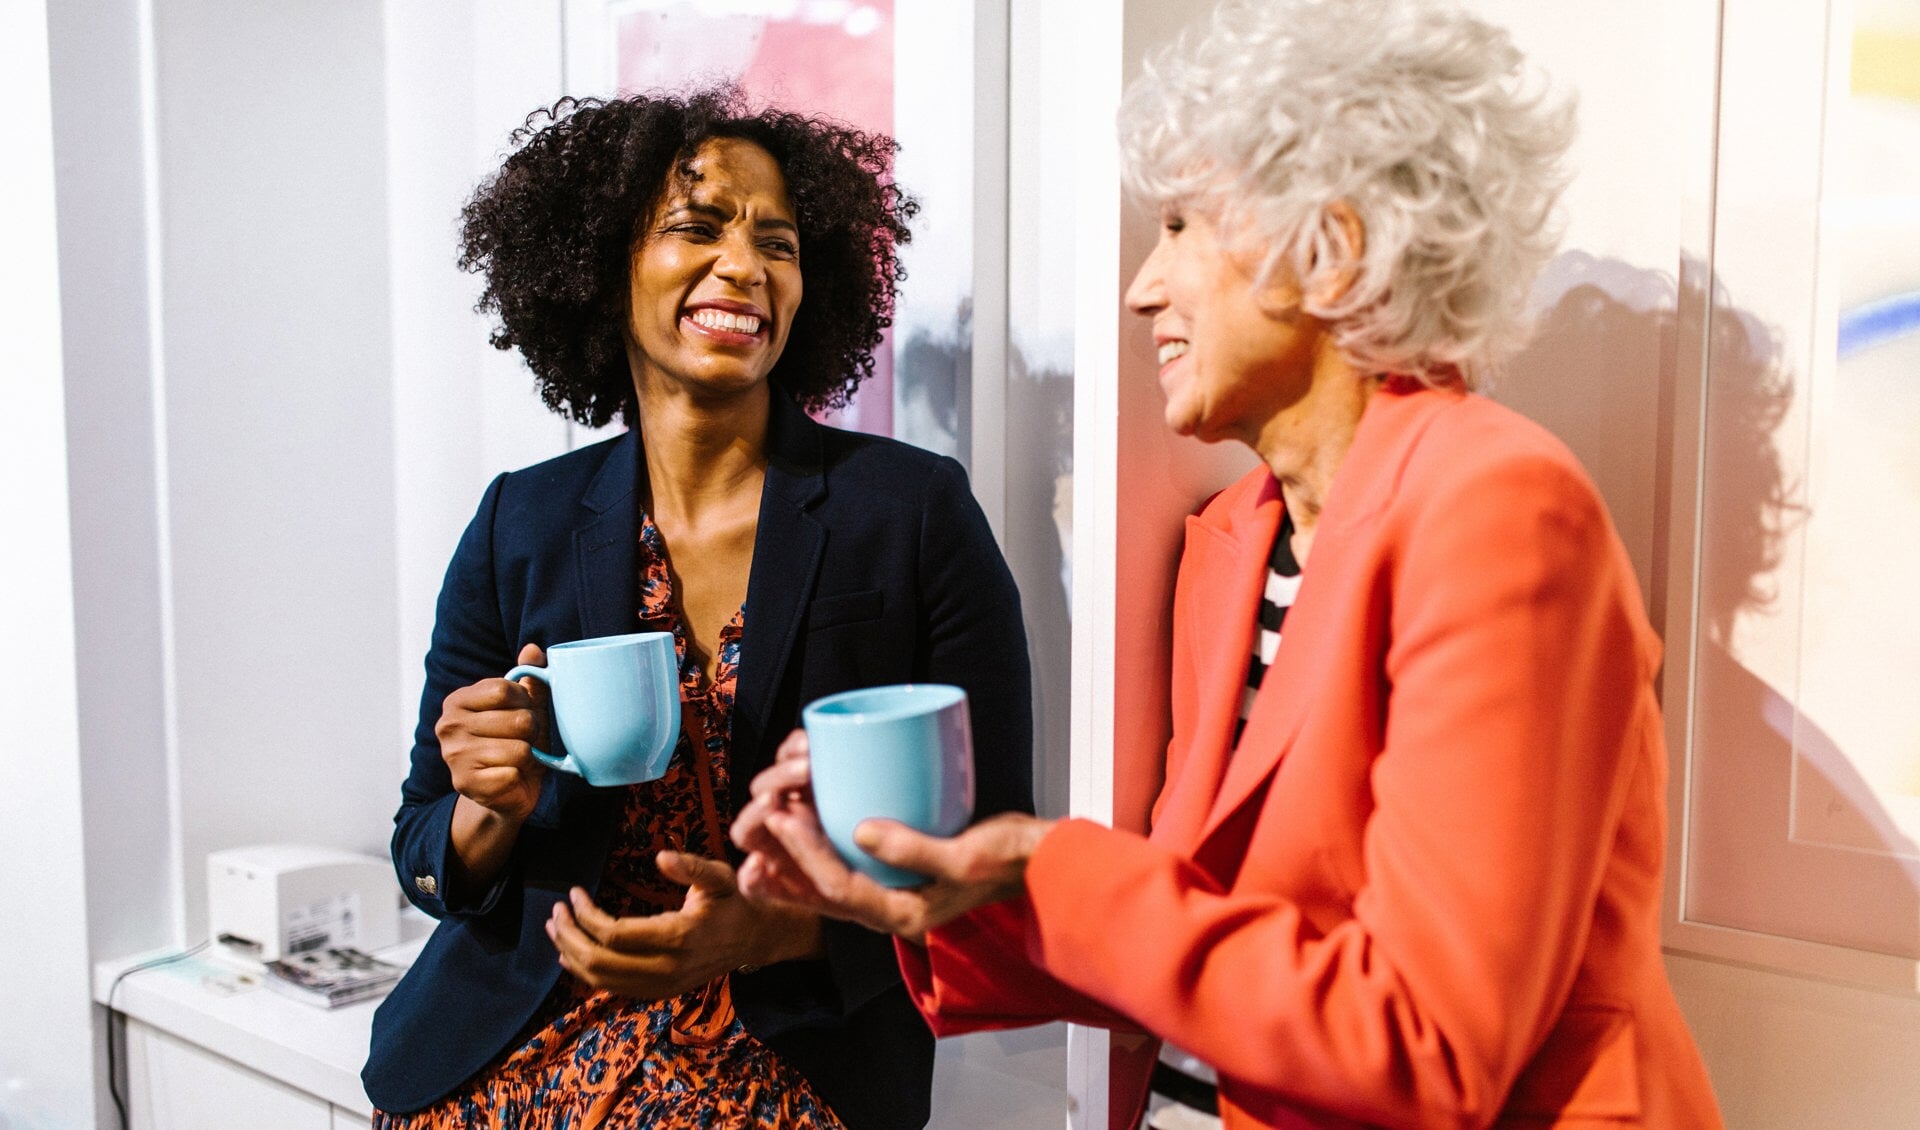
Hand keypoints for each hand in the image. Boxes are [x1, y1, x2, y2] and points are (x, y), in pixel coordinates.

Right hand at [438, 642, 550, 822]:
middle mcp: (448, 726)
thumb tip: (533, 649)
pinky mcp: (466, 784)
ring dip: (528, 757)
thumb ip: (530, 679)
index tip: (522, 712)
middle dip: (531, 733)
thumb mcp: (525, 708)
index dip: (525, 702)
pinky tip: (509, 778)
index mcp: (457, 701)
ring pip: (520, 749)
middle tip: (522, 741)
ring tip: (517, 760)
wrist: (507, 792)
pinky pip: (514, 774)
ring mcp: (454, 756)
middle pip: (518, 720)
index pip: (505, 689)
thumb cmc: (516, 742)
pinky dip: (520, 778)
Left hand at [545, 851, 822, 998]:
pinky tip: (571, 955)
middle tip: (556, 911)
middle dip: (570, 936)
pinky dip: (587, 973)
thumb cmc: (732, 901)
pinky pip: (613, 988)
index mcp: (677, 937)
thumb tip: (661, 856)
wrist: (752, 939)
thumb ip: (690, 867)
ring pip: (601, 980)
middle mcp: (666, 968)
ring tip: (556, 928)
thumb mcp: (718, 876)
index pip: (614, 934)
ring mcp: (661, 985)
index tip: (574, 892)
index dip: (586, 915)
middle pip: (599, 962)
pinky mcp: (658, 992)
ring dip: (571, 955)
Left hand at [731, 729, 1054, 944]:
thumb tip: (861, 829)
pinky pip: (845, 864)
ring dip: (792, 853)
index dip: (804, 851)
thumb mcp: (967, 857)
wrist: (1041, 864)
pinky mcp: (899, 868)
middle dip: (784, 856)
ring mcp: (894, 889)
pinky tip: (800, 817)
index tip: (782, 815)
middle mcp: (891, 907)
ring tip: (763, 822)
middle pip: (820, 890)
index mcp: (904, 914)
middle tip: (758, 819)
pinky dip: (818, 845)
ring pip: (826, 880)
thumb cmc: (1012, 861)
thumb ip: (915, 848)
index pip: (839, 887)